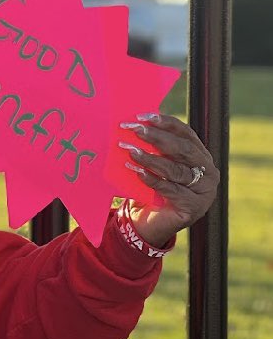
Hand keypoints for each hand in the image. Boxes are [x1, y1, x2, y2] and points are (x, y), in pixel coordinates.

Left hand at [119, 113, 219, 247]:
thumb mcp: (155, 164)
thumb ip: (153, 147)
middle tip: (133, 130)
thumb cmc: (152, 186)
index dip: (165, 123)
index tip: (142, 116)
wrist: (151, 222)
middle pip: (183, 149)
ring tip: (130, 150)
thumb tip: (135, 124)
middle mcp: (208, 171)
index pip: (186, 133)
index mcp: (200, 155)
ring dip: (150, 158)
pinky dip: (152, 179)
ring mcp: (204, 191)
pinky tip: (136, 172)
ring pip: (176, 170)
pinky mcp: (194, 207)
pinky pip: (171, 190)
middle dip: (156, 137)